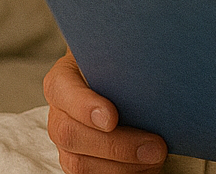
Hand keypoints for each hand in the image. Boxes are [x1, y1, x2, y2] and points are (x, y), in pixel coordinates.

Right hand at [43, 51, 167, 173]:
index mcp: (62, 81)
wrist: (117, 80)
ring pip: (79, 164)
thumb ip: (125, 60)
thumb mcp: (118, 54)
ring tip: (156, 158)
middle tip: (155, 147)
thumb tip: (154, 68)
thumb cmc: (119, 66)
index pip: (62, 91)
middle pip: (71, 135)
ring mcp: (66, 143)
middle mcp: (59, 114)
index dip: (84, 107)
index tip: (112, 118)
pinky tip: (147, 168)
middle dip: (116, 146)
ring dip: (122, 167)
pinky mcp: (79, 161)